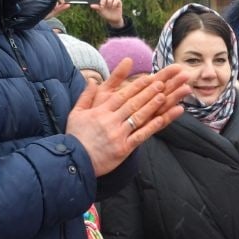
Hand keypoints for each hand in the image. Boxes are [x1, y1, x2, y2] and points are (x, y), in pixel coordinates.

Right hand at [67, 60, 192, 175]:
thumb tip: (91, 80)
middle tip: (161, 83)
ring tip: (164, 96)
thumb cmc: (75, 137)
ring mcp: (118, 134)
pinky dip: (151, 127)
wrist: (75, 161)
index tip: (148, 78)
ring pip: (138, 117)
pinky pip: (140, 136)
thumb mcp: (76, 113)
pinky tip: (161, 119)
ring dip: (152, 106)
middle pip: (132, 103)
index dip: (136, 86)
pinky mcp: (123, 149)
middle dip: (148, 92)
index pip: (121, 95)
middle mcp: (110, 121)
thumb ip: (86, 96)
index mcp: (101, 111)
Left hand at [93, 0, 124, 28]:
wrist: (113, 19)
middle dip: (103, 0)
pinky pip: (116, 0)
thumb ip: (97, 7)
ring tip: (109, 7)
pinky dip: (114, 5)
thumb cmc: (106, 14)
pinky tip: (114, 7)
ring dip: (109, 3)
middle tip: (102, 6)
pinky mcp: (118, 1)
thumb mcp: (100, 11)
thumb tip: (91, 5)